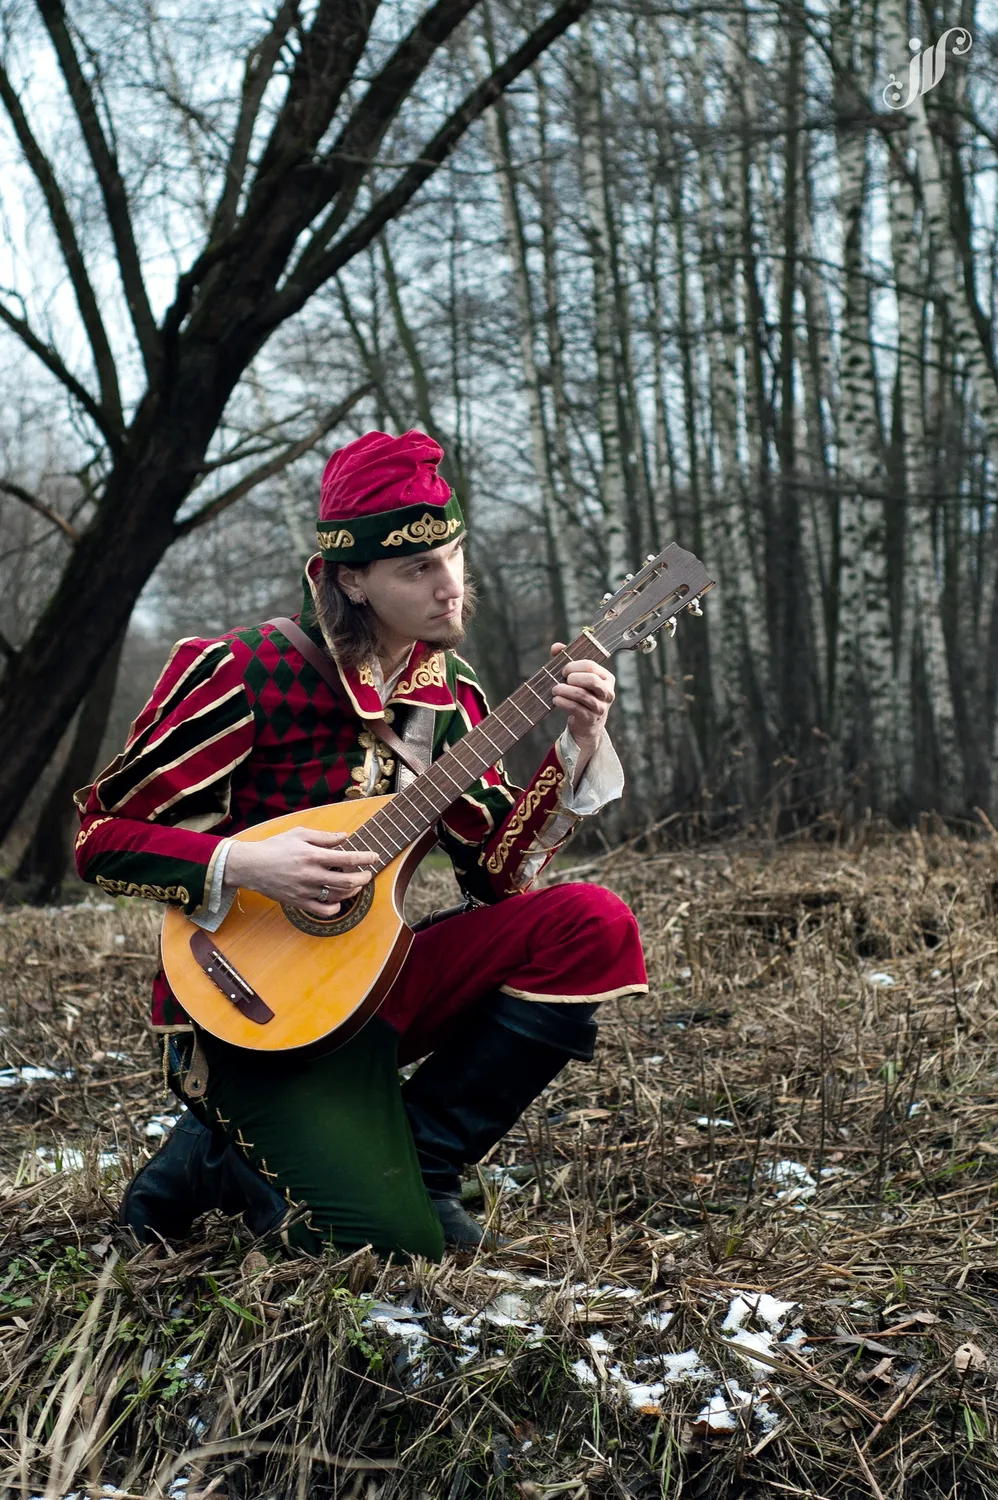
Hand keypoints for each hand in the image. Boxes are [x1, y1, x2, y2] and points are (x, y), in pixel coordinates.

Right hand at [223, 828, 376, 917]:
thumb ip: (323, 837)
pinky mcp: (298, 902)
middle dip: (363, 877)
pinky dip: (335, 908)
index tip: (375, 857)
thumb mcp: (299, 834)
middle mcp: (310, 874)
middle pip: (347, 880)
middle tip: (368, 873)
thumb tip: (345, 837)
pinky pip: (322, 911)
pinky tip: (339, 901)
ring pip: (337, 896)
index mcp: (312, 855)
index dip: (364, 858)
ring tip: (357, 884)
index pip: (346, 858)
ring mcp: (305, 890)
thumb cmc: (275, 847)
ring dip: (352, 890)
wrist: (250, 866)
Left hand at [549, 643, 614, 763]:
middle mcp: (607, 692)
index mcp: (607, 678)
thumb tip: (556, 647)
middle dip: (573, 677)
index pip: (591, 666)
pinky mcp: (591, 719)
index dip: (574, 666)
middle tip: (562, 679)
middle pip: (591, 680)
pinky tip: (555, 699)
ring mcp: (600, 707)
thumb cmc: (582, 694)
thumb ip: (567, 660)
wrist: (588, 723)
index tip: (563, 670)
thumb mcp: (578, 677)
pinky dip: (563, 702)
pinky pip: (576, 708)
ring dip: (565, 691)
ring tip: (554, 689)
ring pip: (582, 695)